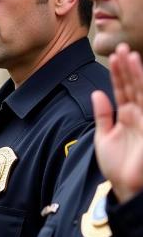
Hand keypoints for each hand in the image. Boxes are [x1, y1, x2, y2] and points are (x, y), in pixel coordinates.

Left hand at [93, 43, 142, 202]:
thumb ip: (103, 115)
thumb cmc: (119, 167)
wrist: (127, 189)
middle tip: (121, 47)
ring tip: (129, 55)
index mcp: (127, 116)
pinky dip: (142, 90)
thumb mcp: (104, 138)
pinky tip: (139, 79)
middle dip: (127, 67)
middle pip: (133, 86)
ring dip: (136, 74)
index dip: (118, 73)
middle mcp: (138, 115)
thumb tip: (97, 93)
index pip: (122, 89)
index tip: (114, 55)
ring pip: (141, 91)